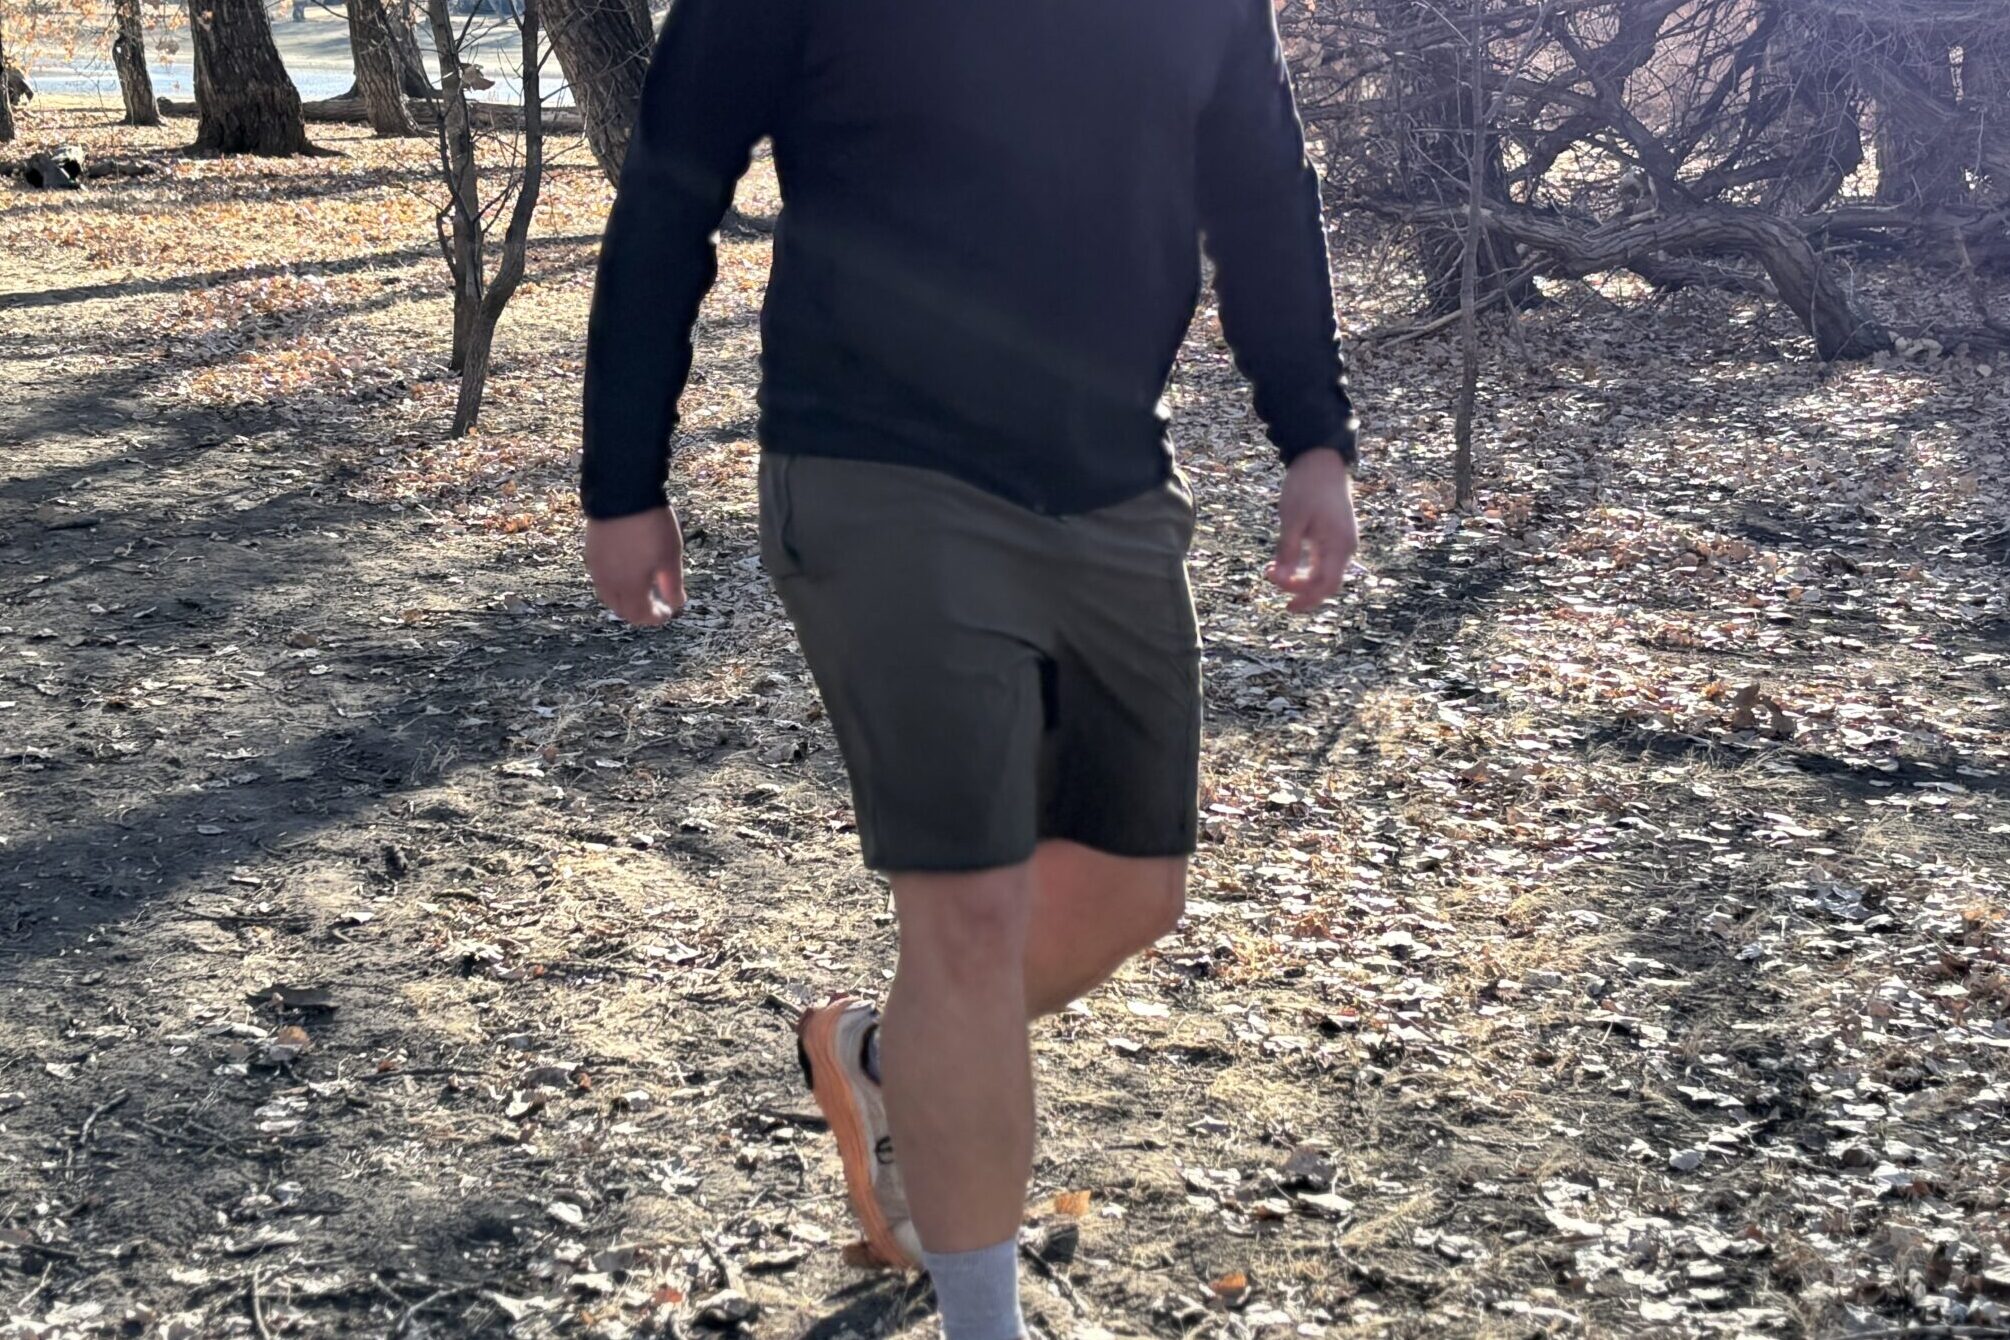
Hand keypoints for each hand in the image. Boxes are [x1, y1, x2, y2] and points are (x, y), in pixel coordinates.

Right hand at [585, 506, 686, 625]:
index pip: (640, 615)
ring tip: (641, 591)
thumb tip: (676, 604)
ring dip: (625, 600)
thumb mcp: (670, 557)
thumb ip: (672, 585)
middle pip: (622, 609)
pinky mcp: (591, 551)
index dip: (654, 618)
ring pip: (608, 595)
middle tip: (656, 605)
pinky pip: (601, 579)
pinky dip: (613, 585)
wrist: (622, 494)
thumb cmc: (651, 526)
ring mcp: (597, 567)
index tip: (667, 613)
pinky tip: (625, 573)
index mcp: (630, 587)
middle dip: (639, 612)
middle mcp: (609, 582)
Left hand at [1268, 449, 1357, 612]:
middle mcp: (1345, 547)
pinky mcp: (1335, 536)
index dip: (1305, 597)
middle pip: (1326, 583)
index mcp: (1339, 544)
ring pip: (1323, 574)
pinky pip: (1322, 561)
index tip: (1278, 590)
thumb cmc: (1306, 486)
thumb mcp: (1292, 520)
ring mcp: (1342, 541)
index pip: (1326, 585)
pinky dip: (1304, 567)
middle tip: (1272, 584)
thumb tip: (1281, 580)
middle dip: (1301, 591)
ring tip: (1272, 571)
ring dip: (1300, 579)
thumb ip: (1287, 551)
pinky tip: (1283, 562)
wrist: (1321, 459)